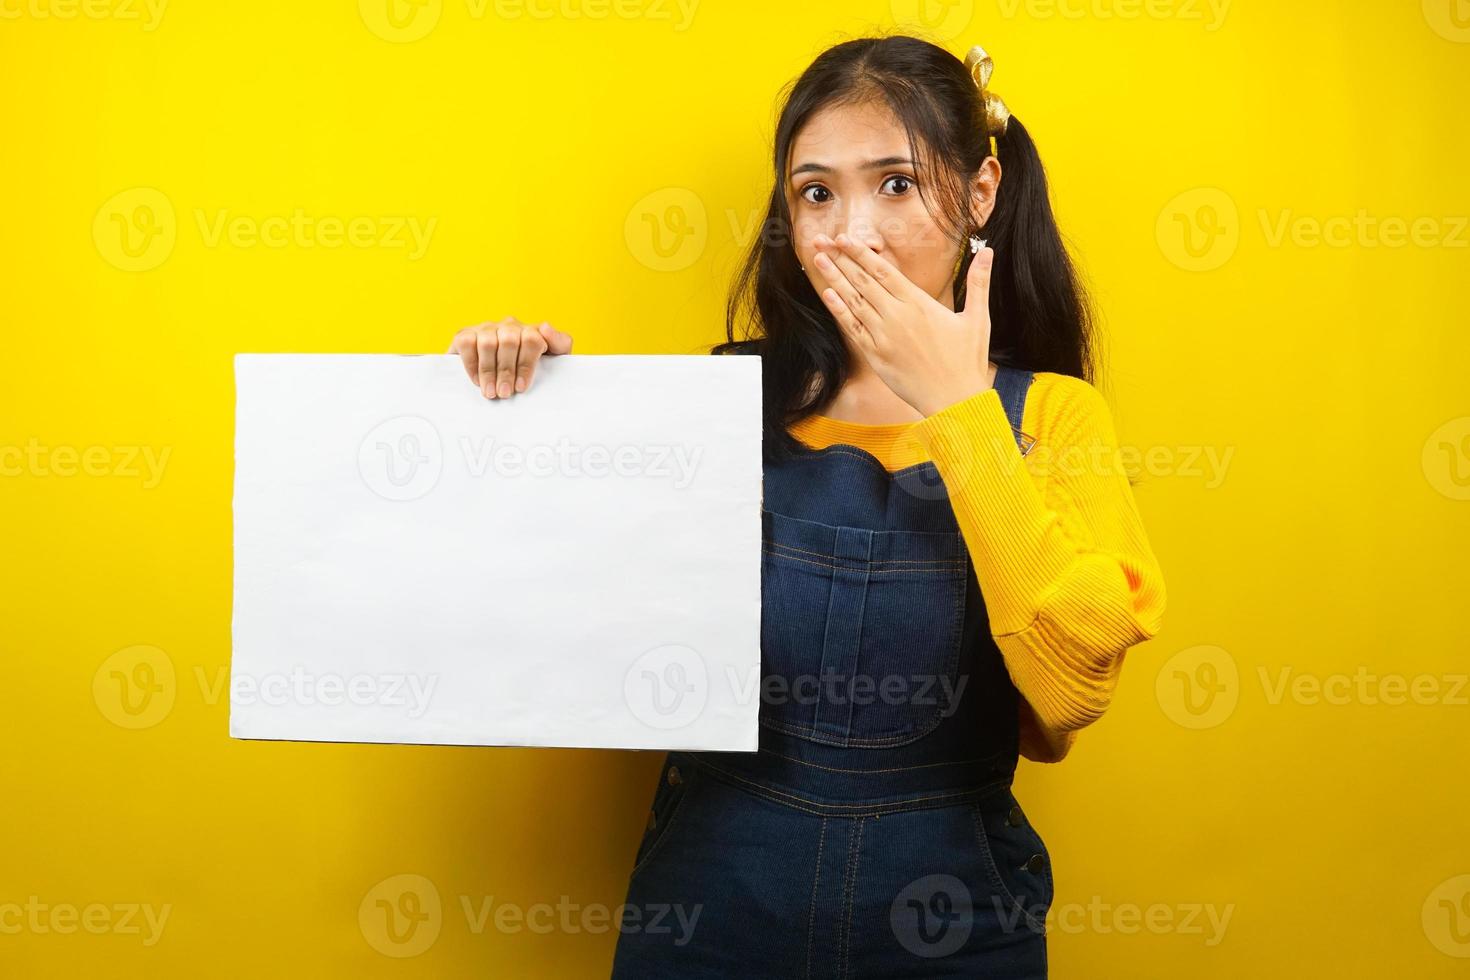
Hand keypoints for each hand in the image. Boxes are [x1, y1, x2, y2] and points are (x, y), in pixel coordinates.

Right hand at [447, 317, 573, 398]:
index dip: (526, 365)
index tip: (521, 387)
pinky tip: (477, 380)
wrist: (503, 377)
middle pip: (509, 341)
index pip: (531, 339)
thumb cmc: (532, 370)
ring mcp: (487, 328)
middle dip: (506, 371)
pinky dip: (471, 364)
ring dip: (488, 371)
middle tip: (504, 393)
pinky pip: (467, 342)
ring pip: (488, 343)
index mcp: (531, 331)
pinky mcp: (466, 334)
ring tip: (490, 392)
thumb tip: (545, 328)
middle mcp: (509, 326)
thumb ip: (560, 343)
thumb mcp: (553, 359)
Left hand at [811, 232, 994, 416]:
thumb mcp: (978, 318)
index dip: (860, 252)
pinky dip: (839, 310)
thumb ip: (979, 282)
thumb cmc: (967, 361)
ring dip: (833, 279)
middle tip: (820, 242)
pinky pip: (852, 328)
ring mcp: (883, 336)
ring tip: (817, 261)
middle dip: (840, 259)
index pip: (883, 271)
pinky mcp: (875, 355)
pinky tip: (828, 295)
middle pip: (862, 281)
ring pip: (853, 301)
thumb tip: (988, 250)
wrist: (954, 400)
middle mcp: (896, 316)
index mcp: (918, 303)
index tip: (843, 238)